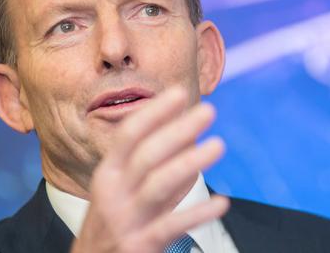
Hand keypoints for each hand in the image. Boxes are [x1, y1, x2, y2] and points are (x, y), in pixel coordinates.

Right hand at [70, 87, 228, 252]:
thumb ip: (148, 166)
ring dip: (190, 162)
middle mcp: (113, 193)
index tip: (180, 92)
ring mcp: (125, 220)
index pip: (129, 134)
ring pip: (158, 185)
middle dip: (178, 129)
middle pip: (147, 154)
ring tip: (218, 146)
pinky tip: (221, 202)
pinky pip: (172, 226)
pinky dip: (198, 213)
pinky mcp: (139, 245)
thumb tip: (185, 135)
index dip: (155, 112)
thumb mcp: (119, 191)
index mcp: (108, 174)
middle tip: (208, 111)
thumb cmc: (111, 224)